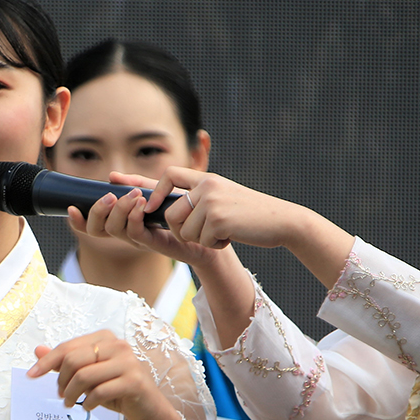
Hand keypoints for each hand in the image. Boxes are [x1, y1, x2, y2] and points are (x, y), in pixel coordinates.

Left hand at [27, 332, 180, 419]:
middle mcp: (118, 345)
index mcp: (105, 338)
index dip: (47, 361)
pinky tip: (88, 406)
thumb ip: (66, 361)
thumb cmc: (117, 389)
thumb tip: (38, 351)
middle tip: (61, 395)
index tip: (31, 375)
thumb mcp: (89, 375)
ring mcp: (128, 362)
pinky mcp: (134, 381)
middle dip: (61, 381)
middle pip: (73, 359)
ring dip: (71, 394)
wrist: (149, 408)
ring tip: (71, 403)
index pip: (68, 346)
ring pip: (83, 376)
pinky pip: (99, 391)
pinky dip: (88, 403)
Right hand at [69, 174, 216, 266]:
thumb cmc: (180, 209)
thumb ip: (135, 183)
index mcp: (121, 222)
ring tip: (132, 195)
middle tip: (109, 196)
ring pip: (114, 231)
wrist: (205, 230)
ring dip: (119, 210)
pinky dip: (134, 216)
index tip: (70, 207)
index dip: (78, 220)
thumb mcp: (156, 191)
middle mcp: (125, 233)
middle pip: (96, 230)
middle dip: (97, 211)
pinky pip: (135, 233)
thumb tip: (112, 176)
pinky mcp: (153, 243)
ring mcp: (138, 240)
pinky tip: (141, 203)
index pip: (91, 225)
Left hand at [123, 167, 306, 249]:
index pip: (169, 175)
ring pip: (184, 230)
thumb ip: (200, 197)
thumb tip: (169, 208)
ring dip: (200, 239)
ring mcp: (212, 201)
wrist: (281, 221)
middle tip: (205, 232)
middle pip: (170, 213)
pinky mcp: (218, 218)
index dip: (149, 188)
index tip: (138, 200)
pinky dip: (215, 244)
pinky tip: (230, 237)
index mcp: (205, 179)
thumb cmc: (251, 215)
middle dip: (182, 230)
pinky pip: (201, 240)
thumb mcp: (224, 197)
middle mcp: (206, 186)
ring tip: (222, 233)